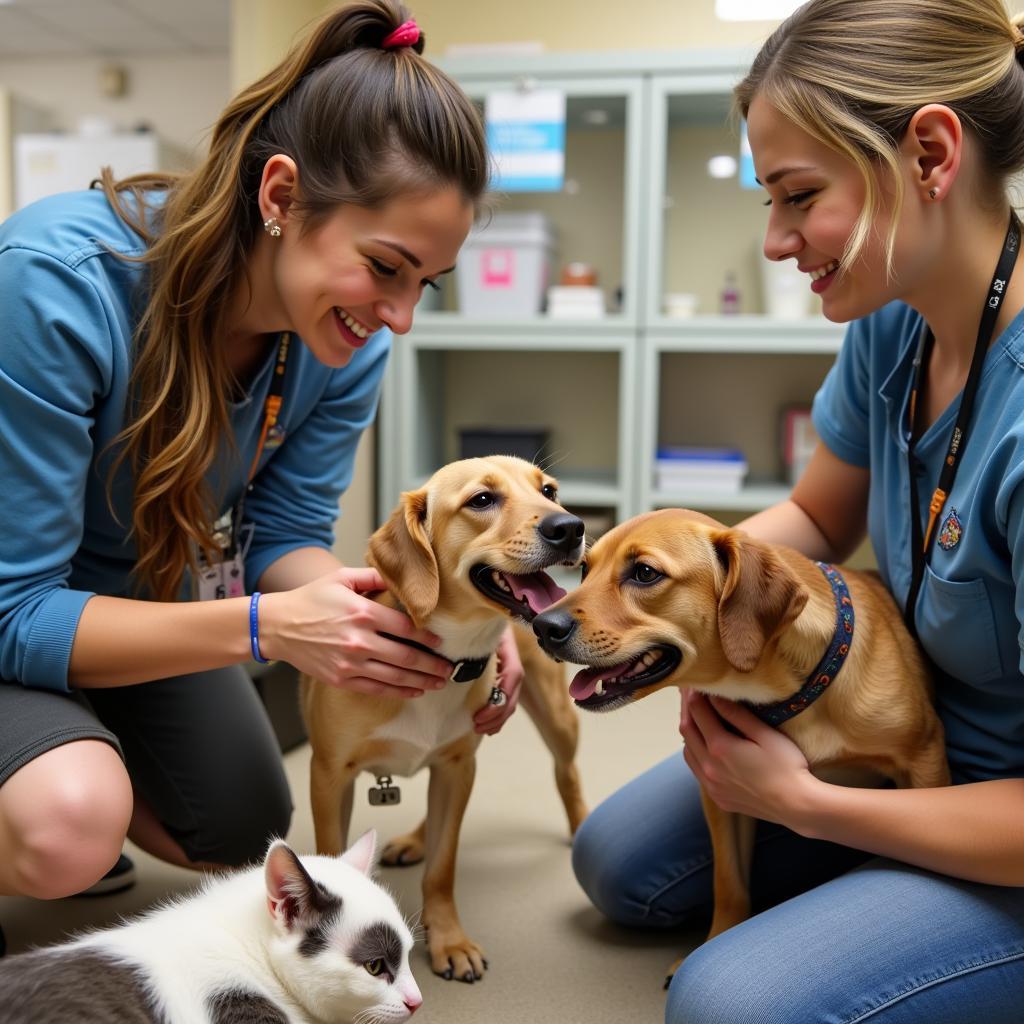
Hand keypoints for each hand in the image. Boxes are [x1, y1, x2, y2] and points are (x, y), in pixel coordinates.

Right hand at [258, 568, 450, 697]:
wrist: (278, 626)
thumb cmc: (311, 599)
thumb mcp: (342, 578)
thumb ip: (373, 577)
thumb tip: (401, 575)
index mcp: (362, 612)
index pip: (406, 627)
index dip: (427, 636)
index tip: (441, 642)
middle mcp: (359, 640)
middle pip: (406, 656)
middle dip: (432, 664)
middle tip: (450, 668)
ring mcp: (350, 663)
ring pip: (395, 676)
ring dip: (421, 681)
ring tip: (439, 682)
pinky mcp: (341, 679)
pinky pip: (376, 689)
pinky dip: (399, 691)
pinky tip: (414, 691)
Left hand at [473, 625, 523, 734]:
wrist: (489, 619)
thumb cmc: (482, 624)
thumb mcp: (481, 631)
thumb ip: (474, 641)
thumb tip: (455, 655)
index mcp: (510, 654)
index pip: (511, 680)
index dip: (497, 702)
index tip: (478, 716)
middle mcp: (514, 667)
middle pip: (512, 698)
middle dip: (496, 716)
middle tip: (476, 726)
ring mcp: (511, 676)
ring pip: (511, 704)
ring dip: (497, 720)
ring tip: (479, 728)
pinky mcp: (505, 681)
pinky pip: (506, 702)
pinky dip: (499, 717)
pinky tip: (488, 726)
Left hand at [679, 690, 813, 825]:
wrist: (797, 806)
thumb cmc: (787, 766)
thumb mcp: (765, 734)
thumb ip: (736, 714)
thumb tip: (714, 696)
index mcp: (720, 747)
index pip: (697, 712)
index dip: (694, 695)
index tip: (696, 682)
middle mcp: (709, 767)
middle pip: (686, 730)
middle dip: (687, 709)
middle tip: (689, 692)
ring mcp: (711, 785)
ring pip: (687, 751)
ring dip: (688, 731)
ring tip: (694, 715)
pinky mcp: (717, 797)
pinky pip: (696, 770)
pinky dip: (694, 752)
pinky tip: (703, 745)